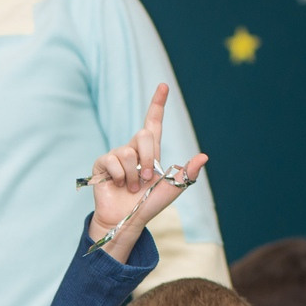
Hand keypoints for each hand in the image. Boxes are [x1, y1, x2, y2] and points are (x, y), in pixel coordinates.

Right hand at [90, 85, 205, 259]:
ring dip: (134, 175)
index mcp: (150, 151)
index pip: (153, 121)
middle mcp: (133, 149)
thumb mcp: (172, 189)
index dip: (158, 103)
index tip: (163, 86)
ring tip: (132, 188)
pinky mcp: (101, 164)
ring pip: (128, 151)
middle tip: (147, 178)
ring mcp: (116, 155)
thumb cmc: (148, 204)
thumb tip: (204, 156)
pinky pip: (112, 161)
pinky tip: (118, 185)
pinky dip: (120, 176)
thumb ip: (187, 173)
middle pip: (143, 134)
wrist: (127, 220)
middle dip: (148, 158)